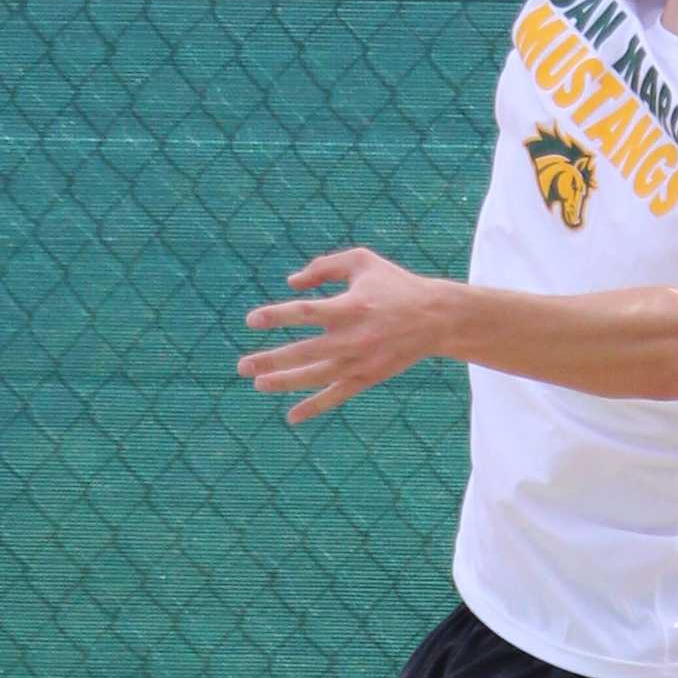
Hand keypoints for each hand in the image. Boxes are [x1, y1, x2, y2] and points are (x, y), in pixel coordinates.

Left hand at [237, 245, 452, 424]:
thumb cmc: (393, 284)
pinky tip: (291, 416)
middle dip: (270, 360)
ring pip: (316, 377)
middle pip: (304, 352)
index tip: (251, 320)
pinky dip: (315, 407)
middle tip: (242, 366)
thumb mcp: (361, 261)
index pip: (305, 313)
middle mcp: (352, 337)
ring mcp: (359, 361)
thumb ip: (324, 266)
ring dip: (285, 382)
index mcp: (350, 306)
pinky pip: (336, 396)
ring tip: (257, 384)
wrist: (435, 318)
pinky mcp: (368, 377)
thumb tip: (290, 283)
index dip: (276, 316)